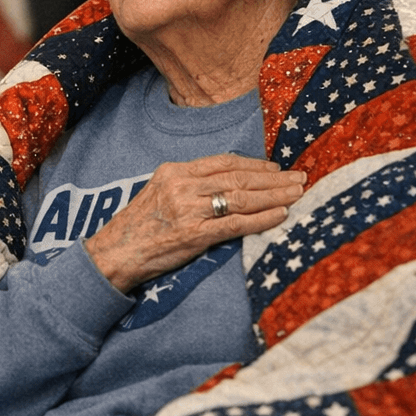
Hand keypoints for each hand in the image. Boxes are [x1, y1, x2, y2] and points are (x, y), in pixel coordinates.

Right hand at [83, 154, 305, 292]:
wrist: (115, 252)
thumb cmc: (139, 225)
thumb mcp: (159, 192)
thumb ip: (189, 184)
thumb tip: (228, 183)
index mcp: (173, 171)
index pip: (223, 162)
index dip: (254, 164)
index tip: (276, 168)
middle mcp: (182, 186)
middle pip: (238, 178)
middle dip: (274, 179)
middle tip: (300, 178)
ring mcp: (188, 210)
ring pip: (242, 198)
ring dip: (275, 196)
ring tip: (297, 194)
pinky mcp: (194, 235)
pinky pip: (236, 224)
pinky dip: (262, 219)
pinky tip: (281, 215)